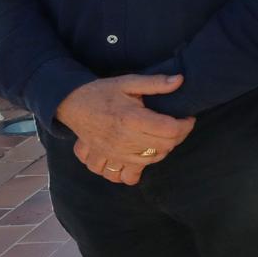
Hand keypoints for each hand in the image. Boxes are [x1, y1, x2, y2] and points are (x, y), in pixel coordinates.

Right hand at [55, 75, 195, 185]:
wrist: (70, 104)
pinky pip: (125, 175)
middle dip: (177, 137)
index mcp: (130, 118)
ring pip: (151, 161)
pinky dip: (138, 169)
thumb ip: (155, 83)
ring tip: (159, 136)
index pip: (170, 130)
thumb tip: (180, 80)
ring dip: (162, 150)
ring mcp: (114, 153)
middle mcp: (123, 139)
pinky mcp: (106, 161)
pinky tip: (142, 155)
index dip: (185, 125)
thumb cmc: (102, 92)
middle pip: (165, 147)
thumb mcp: (128, 82)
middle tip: (175, 126)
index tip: (187, 117)